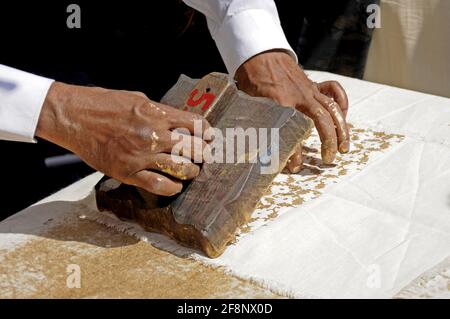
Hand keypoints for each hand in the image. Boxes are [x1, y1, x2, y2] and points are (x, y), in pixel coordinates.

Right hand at [36, 82, 210, 195]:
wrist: (74, 117)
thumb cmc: (104, 104)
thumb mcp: (138, 99)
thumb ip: (160, 112)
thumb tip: (179, 122)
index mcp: (157, 113)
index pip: (196, 124)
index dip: (207, 132)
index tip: (209, 137)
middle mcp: (153, 135)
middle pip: (194, 148)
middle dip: (204, 153)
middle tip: (205, 156)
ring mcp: (141, 155)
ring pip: (182, 169)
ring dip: (192, 171)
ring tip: (192, 171)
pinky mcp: (128, 172)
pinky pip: (159, 185)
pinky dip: (173, 187)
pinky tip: (176, 185)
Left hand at [235, 50, 349, 172]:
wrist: (259, 56)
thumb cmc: (252, 82)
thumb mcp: (250, 106)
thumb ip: (256, 126)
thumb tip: (255, 149)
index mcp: (282, 104)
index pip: (293, 133)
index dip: (295, 153)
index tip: (294, 167)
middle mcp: (300, 97)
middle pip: (322, 121)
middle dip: (328, 142)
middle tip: (328, 159)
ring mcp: (310, 90)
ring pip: (333, 109)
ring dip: (341, 129)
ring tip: (343, 147)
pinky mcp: (314, 84)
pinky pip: (334, 90)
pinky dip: (342, 102)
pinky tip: (342, 116)